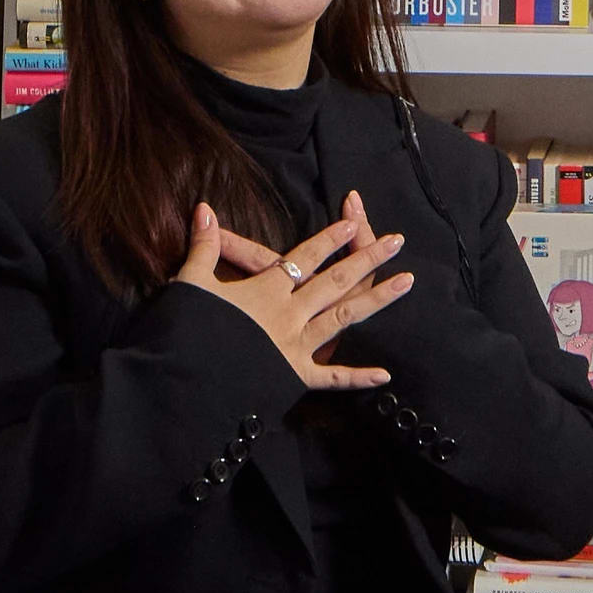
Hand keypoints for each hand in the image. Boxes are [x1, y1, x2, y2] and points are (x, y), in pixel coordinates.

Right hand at [172, 191, 413, 388]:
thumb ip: (204, 246)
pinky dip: (357, 377)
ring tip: (406, 281)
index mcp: (266, 291)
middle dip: (367, 258)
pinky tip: (384, 374)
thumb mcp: (191, 284)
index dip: (328, 239)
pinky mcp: (294, 378)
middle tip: (397, 241)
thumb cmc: (186, 332)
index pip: (303, 258)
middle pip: (335, 281)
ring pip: (344, 318)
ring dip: (377, 299)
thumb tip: (203, 208)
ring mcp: (296, 346)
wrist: (185, 383)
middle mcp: (289, 315)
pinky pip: (331, 377)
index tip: (352, 221)